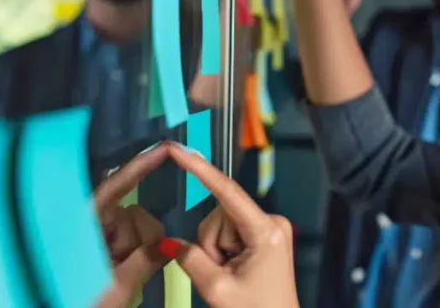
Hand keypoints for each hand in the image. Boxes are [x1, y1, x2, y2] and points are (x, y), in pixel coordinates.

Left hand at [93, 144, 171, 307]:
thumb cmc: (73, 303)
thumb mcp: (113, 288)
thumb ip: (144, 262)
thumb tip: (169, 244)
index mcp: (82, 224)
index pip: (115, 186)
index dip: (141, 165)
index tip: (165, 147)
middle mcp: (89, 223)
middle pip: (131, 212)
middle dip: (136, 238)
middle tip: (122, 269)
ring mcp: (96, 235)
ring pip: (135, 229)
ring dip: (133, 251)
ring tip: (115, 276)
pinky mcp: (103, 248)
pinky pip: (133, 241)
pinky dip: (133, 255)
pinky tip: (119, 272)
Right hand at [160, 144, 299, 307]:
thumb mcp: (216, 289)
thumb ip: (190, 260)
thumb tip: (167, 242)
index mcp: (265, 230)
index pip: (227, 192)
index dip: (199, 169)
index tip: (179, 149)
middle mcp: (272, 221)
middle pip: (219, 214)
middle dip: (210, 244)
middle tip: (223, 274)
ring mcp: (271, 227)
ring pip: (221, 225)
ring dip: (217, 251)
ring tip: (232, 275)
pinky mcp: (266, 235)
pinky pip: (231, 233)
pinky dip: (225, 252)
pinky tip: (237, 271)